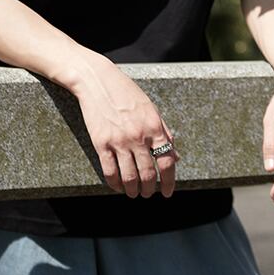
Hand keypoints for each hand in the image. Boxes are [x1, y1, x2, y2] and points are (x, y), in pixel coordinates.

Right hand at [74, 56, 179, 198]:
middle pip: (148, 174)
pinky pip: (110, 172)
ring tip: (134, 193)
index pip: (167, 162)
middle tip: (148, 193)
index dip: (169, 181)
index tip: (167, 191)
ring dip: (133, 190)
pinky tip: (117, 186)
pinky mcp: (101, 143)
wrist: (97, 80)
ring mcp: (119, 140)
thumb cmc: (126, 92)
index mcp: (153, 126)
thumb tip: (176, 156)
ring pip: (129, 177)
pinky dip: (115, 184)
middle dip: (150, 189)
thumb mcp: (150, 108)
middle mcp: (138, 136)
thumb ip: (164, 132)